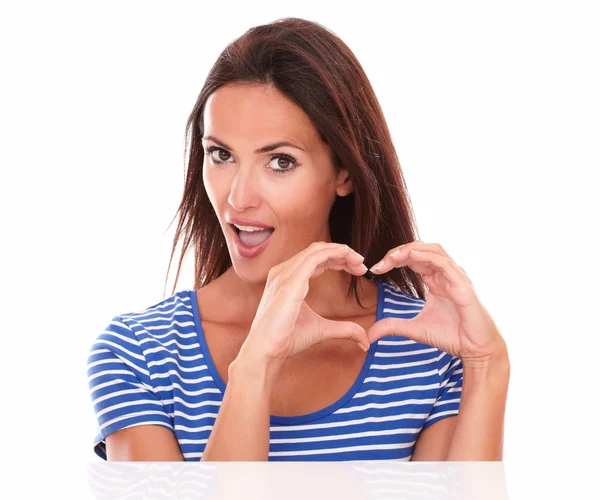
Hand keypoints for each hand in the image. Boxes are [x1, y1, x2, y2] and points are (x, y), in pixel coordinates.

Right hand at [246, 242, 371, 361]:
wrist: (267, 350)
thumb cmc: (287, 339)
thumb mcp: (322, 330)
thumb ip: (344, 329)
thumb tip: (365, 340)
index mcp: (287, 278)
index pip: (315, 258)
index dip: (337, 259)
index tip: (356, 269)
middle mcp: (284, 272)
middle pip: (317, 250)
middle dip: (343, 253)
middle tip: (361, 265)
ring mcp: (285, 274)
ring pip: (317, 250)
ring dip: (341, 252)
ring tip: (359, 263)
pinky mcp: (290, 282)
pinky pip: (314, 258)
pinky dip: (334, 254)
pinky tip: (348, 261)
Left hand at [366, 241, 506, 364]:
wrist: (475, 349)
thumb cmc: (451, 336)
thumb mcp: (414, 329)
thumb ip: (392, 326)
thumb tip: (369, 334)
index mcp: (435, 279)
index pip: (412, 258)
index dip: (393, 259)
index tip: (375, 269)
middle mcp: (445, 274)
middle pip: (420, 249)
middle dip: (398, 252)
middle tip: (380, 263)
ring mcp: (455, 277)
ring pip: (433, 250)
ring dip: (410, 250)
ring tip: (391, 257)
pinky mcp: (462, 285)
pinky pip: (445, 263)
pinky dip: (427, 257)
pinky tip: (411, 257)